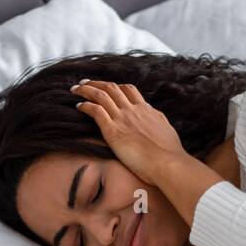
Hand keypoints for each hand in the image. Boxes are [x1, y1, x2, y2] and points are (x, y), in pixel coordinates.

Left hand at [71, 79, 192, 185]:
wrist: (167, 163)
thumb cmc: (169, 152)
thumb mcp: (165, 128)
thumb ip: (155, 119)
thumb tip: (151, 114)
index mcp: (146, 109)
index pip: (128, 89)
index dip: (115, 86)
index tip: (106, 87)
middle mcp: (133, 110)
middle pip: (112, 87)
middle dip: (96, 83)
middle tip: (85, 83)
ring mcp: (122, 119)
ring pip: (101, 95)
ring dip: (86, 90)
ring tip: (75, 89)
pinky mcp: (113, 131)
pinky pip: (96, 111)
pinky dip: (85, 105)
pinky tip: (78, 106)